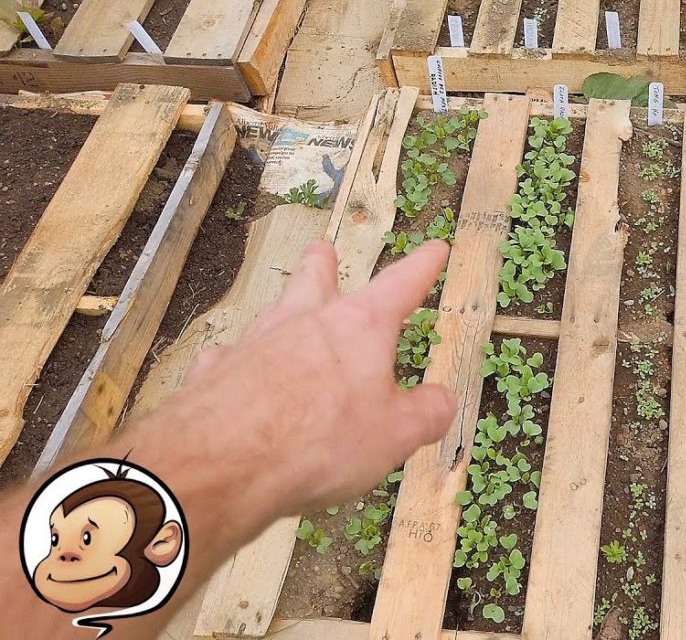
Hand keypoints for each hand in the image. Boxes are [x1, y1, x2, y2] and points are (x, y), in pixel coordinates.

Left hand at [157, 240, 456, 513]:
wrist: (222, 463)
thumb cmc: (321, 441)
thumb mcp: (397, 435)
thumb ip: (427, 413)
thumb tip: (443, 399)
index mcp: (359, 327)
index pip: (401, 285)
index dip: (423, 268)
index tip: (435, 249)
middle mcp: (305, 322)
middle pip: (315, 279)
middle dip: (324, 264)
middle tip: (324, 251)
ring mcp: (255, 343)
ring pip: (272, 312)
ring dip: (283, 309)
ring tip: (285, 310)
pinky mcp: (215, 374)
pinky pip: (229, 358)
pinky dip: (238, 362)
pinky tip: (234, 371)